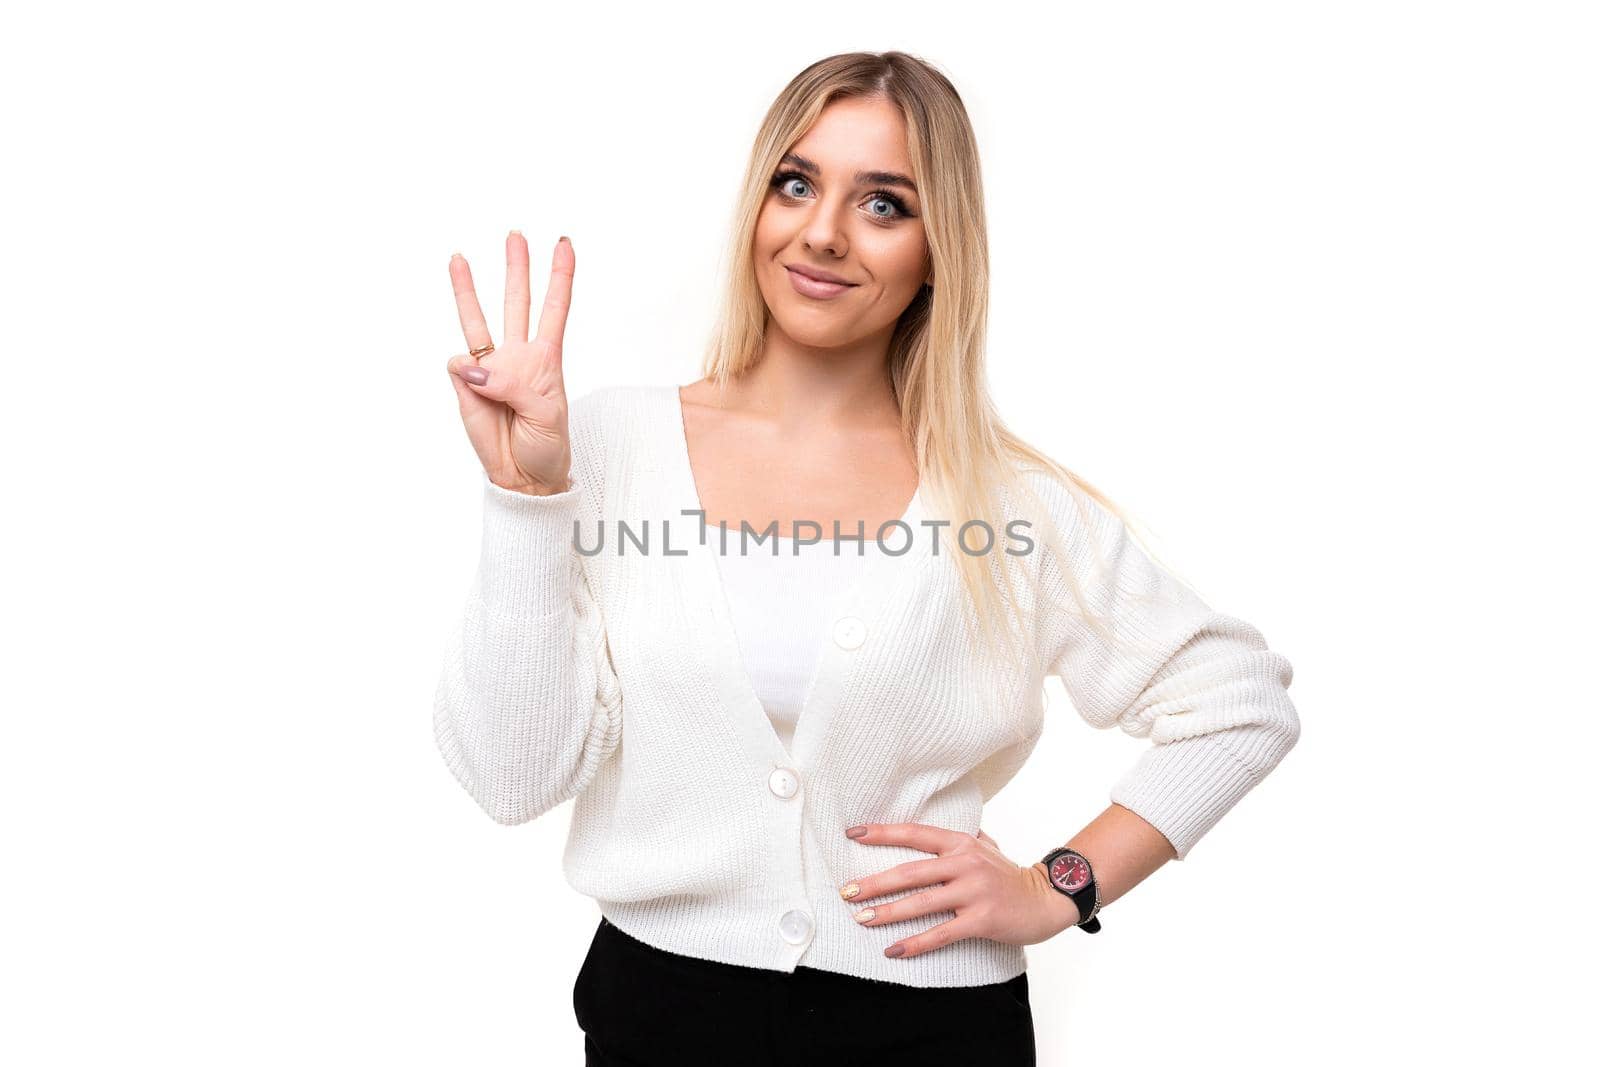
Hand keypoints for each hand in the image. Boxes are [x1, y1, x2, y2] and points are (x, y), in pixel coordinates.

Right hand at [445, 232, 575, 494]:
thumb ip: (513, 385)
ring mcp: (490, 368)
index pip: (555, 309)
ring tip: (458, 258)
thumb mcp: (545, 414)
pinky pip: (460, 366)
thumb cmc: (546, 445)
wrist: (523, 477)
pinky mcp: (466, 385)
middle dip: (517, 268)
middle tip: (515, 234)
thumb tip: (474, 367)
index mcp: (546, 359)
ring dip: (468, 290)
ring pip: (478, 319)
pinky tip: (474, 387)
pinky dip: (466, 372)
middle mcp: (518, 356)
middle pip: (517, 302)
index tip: (565, 244)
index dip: (561, 277)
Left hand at [839, 823, 1081, 959]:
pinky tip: (894, 950)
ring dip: (887, 912)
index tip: (852, 833)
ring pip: (921, 902)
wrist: (1046, 900)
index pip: (915, 833)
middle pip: (910, 871)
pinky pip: (941, 933)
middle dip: (874, 882)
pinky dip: (915, 943)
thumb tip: (926, 832)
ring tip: (861, 919)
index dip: (883, 833)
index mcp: (961, 843)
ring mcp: (974, 891)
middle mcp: (966, 863)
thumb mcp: (985, 847)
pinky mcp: (982, 919)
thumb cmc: (1009, 875)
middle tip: (846, 891)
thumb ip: (957, 840)